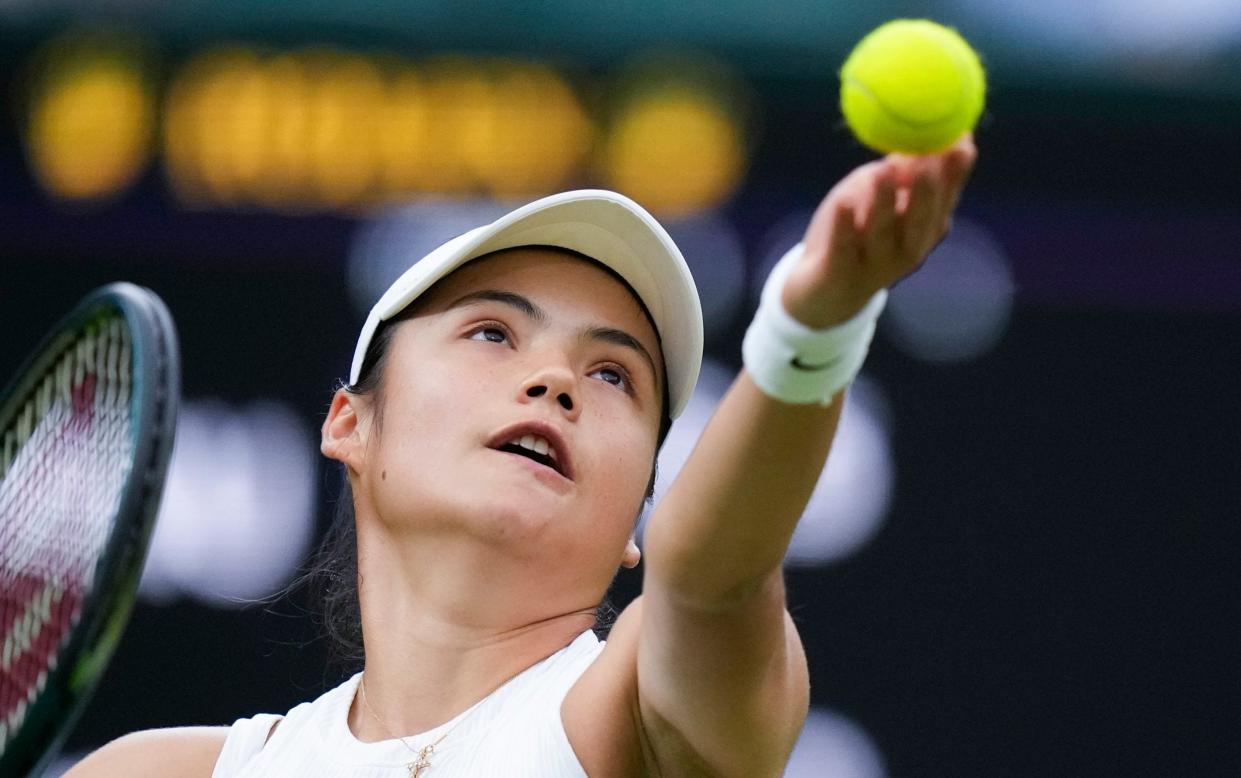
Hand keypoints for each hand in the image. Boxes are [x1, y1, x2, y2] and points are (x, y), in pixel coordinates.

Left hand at [781, 134, 977, 327]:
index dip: (955, 172)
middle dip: (927, 188)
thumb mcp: (876, 197)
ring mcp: (874, 265)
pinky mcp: (839, 273)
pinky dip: (844, 226)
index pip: (944, 199)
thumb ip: (898, 172)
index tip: (963, 140)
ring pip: (882, 232)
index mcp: (922, 230)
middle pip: (920, 219)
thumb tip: (923, 133)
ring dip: (885, 201)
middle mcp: (906, 250)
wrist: (821, 291)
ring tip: (886, 170)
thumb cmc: (855, 233)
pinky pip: (842, 247)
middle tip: (930, 156)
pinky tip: (843, 203)